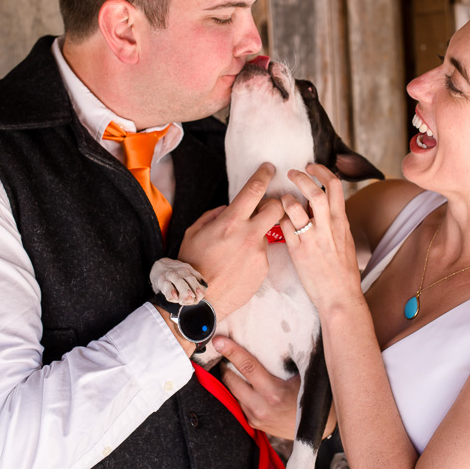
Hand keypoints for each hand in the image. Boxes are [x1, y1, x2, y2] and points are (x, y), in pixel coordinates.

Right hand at [178, 163, 282, 319]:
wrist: (199, 300)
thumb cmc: (192, 265)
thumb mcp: (194, 233)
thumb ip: (214, 216)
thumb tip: (228, 209)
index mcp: (231, 222)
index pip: (255, 189)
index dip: (264, 174)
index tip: (268, 168)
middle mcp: (249, 235)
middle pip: (277, 208)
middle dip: (275, 203)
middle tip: (264, 208)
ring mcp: (259, 253)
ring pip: (266, 234)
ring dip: (256, 235)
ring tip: (236, 250)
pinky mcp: (263, 269)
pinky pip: (262, 254)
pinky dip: (252, 255)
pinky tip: (238, 265)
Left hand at [216, 335, 337, 438]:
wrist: (316, 429)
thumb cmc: (311, 397)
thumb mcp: (303, 376)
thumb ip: (288, 360)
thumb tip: (277, 332)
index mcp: (274, 393)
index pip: (248, 367)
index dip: (232, 351)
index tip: (218, 340)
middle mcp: (261, 406)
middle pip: (231, 379)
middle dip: (223, 363)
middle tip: (220, 348)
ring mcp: (255, 417)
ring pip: (232, 392)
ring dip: (230, 377)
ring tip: (229, 363)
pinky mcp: (253, 423)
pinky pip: (239, 402)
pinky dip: (238, 390)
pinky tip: (243, 381)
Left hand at [280, 164, 363, 312]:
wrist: (340, 296)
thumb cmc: (343, 271)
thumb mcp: (345, 240)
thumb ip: (335, 221)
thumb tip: (326, 204)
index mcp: (341, 222)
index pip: (335, 187)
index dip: (322, 171)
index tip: (312, 167)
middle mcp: (327, 228)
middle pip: (315, 192)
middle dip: (301, 177)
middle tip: (292, 172)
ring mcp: (312, 239)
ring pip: (296, 208)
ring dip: (286, 198)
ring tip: (281, 197)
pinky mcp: (298, 251)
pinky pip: (284, 227)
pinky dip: (278, 218)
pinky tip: (276, 218)